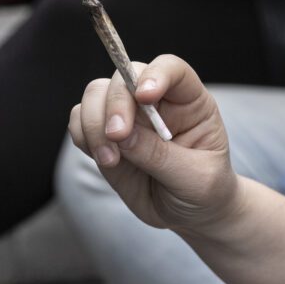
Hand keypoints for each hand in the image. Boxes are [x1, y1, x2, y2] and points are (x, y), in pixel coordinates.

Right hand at [68, 55, 241, 232]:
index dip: (155, 74)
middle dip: (115, 104)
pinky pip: (80, 120)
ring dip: (94, 123)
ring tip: (109, 160)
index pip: (171, 68)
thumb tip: (122, 137)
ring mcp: (128, 116)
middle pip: (124, 77)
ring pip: (95, 94)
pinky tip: (102, 158)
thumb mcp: (195, 178)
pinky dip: (82, 135)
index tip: (145, 96)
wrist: (191, 215)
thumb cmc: (204, 190)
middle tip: (117, 137)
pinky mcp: (105, 135)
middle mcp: (155, 101)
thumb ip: (161, 156)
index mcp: (190, 101)